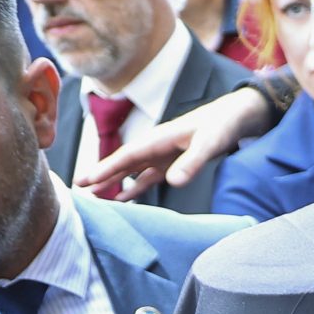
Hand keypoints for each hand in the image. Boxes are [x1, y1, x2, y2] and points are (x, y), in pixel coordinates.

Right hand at [77, 85, 273, 199]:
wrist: (235, 116)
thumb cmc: (221, 126)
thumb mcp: (209, 144)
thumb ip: (192, 162)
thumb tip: (171, 182)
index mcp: (158, 138)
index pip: (127, 156)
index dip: (107, 168)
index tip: (88, 180)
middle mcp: (155, 146)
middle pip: (123, 163)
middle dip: (101, 174)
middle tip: (78, 187)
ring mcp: (162, 154)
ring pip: (132, 170)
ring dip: (114, 181)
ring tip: (94, 195)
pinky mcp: (171, 162)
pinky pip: (148, 176)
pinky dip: (135, 186)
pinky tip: (123, 198)